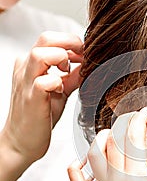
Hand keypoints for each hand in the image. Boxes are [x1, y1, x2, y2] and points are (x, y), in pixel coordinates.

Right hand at [2, 31, 82, 165]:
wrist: (22, 142)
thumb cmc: (40, 116)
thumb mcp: (60, 91)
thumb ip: (73, 77)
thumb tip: (89, 64)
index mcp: (31, 64)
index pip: (51, 39)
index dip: (73, 43)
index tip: (86, 55)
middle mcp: (26, 69)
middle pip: (46, 38)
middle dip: (71, 43)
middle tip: (83, 58)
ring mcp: (26, 83)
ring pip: (40, 54)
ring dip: (61, 59)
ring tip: (68, 72)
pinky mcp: (31, 99)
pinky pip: (43, 82)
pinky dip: (57, 82)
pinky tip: (61, 91)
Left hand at [68, 107, 146, 180]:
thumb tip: (144, 124)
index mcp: (138, 176)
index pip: (133, 136)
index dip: (139, 118)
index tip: (146, 112)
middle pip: (113, 141)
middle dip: (124, 124)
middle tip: (135, 120)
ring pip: (94, 154)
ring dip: (103, 139)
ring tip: (116, 135)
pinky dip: (77, 168)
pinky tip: (85, 159)